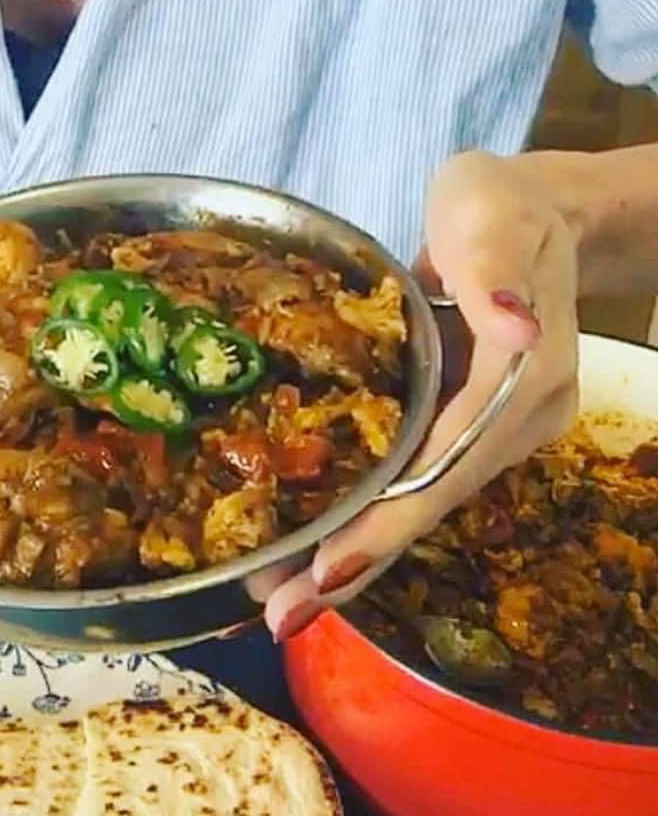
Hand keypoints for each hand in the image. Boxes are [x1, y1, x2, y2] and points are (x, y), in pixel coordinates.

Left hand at [264, 150, 580, 640]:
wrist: (538, 213)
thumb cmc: (502, 204)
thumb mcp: (491, 210)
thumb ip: (496, 267)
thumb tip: (515, 326)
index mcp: (527, 374)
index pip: (450, 461)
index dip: (389, 519)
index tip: (326, 571)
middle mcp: (519, 421)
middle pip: (435, 502)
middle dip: (360, 559)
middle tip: (284, 616)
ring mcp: (499, 430)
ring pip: (426, 502)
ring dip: (360, 549)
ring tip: (288, 597)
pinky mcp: (471, 427)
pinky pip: (420, 481)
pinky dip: (372, 515)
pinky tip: (325, 541)